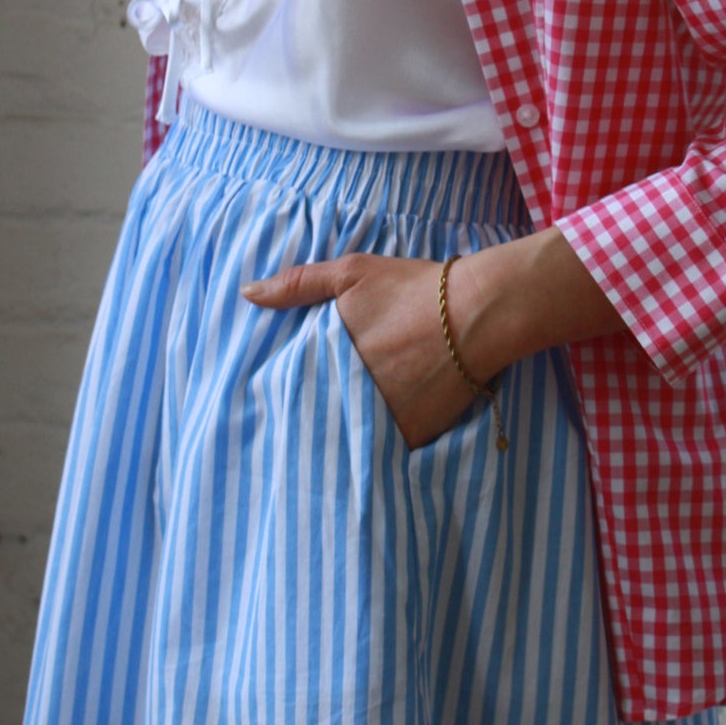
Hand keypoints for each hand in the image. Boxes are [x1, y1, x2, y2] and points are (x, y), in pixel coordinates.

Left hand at [241, 253, 484, 449]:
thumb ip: (297, 284)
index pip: (294, 388)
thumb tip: (247, 294)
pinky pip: (386, 451)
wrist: (478, 311)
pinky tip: (373, 447)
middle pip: (321, 416)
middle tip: (308, 425)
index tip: (284, 400)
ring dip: (344, 436)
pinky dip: (380, 448)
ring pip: (351, 437)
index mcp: (328, 359)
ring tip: (336, 441)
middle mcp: (351, 395)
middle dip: (315, 419)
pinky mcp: (412, 437)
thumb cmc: (413, 288)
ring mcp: (383, 420)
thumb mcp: (352, 273)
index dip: (290, 394)